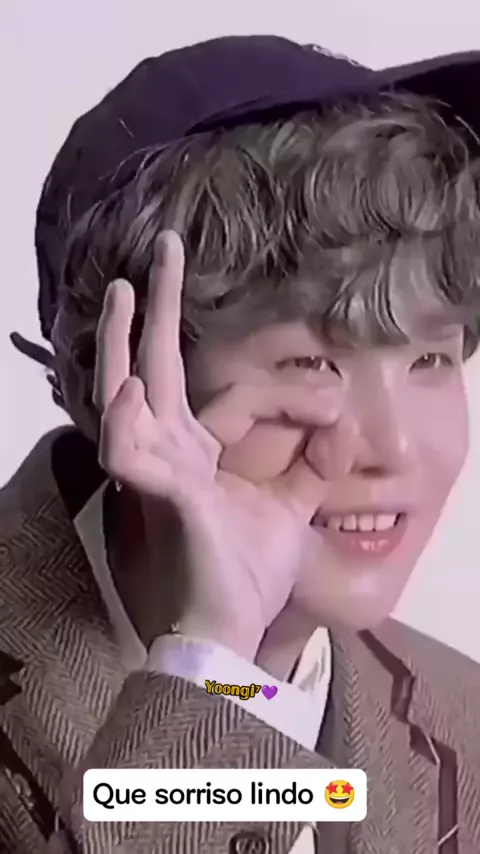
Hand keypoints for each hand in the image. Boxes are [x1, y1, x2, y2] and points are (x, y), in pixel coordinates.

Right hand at [94, 231, 338, 658]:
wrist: (231, 629)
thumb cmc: (247, 572)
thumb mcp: (291, 507)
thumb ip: (313, 463)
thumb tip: (345, 422)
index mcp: (193, 452)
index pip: (215, 390)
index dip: (275, 388)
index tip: (325, 397)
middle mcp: (168, 452)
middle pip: (150, 367)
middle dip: (152, 309)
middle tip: (160, 251)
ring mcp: (159, 473)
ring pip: (124, 397)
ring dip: (119, 344)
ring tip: (123, 290)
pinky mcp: (165, 500)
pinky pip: (132, 457)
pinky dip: (125, 424)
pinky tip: (129, 388)